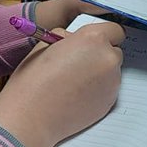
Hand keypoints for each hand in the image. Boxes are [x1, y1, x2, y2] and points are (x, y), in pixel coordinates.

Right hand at [0, 22, 125, 146]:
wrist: (32, 116)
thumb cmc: (34, 79)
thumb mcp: (46, 44)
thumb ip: (68, 37)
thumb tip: (77, 39)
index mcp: (93, 39)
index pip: (115, 30)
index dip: (103, 35)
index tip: (93, 42)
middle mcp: (108, 58)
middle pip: (114, 51)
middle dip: (101, 54)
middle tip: (79, 63)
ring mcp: (113, 82)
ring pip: (112, 71)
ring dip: (100, 73)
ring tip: (74, 83)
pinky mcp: (111, 101)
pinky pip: (109, 89)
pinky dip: (98, 90)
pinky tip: (77, 95)